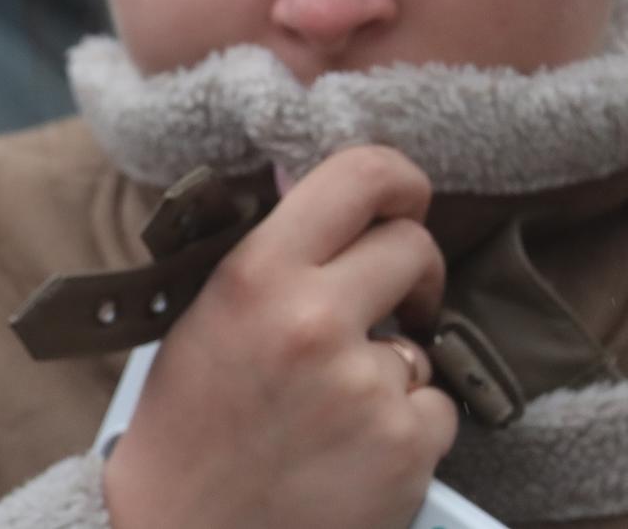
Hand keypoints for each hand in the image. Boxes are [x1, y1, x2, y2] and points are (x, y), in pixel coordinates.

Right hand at [104, 146, 456, 528]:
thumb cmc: (190, 424)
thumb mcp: (207, 313)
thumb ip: (273, 258)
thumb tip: (342, 209)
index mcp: (257, 274)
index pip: (359, 176)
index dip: (399, 178)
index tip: (404, 200)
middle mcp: (314, 319)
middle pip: (414, 248)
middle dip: (409, 274)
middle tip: (387, 303)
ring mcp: (365, 386)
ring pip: (423, 342)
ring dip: (394, 368)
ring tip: (333, 409)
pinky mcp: (405, 447)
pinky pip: (437, 408)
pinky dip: (407, 428)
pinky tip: (353, 450)